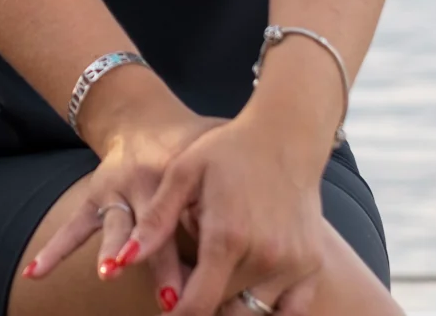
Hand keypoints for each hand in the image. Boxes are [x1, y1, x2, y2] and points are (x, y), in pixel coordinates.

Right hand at [28, 91, 219, 310]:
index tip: (201, 303)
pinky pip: (74, 225)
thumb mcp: (219, 175)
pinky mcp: (95, 192)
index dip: (204, 279)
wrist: (152, 121)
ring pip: (117, 227)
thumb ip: (235, 215)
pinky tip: (34, 274)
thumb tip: (267, 269)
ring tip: (111, 272)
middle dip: (166, 276)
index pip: (199, 241)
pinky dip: (54, 250)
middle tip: (173, 302)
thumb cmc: (200, 154)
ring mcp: (119, 188)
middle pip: (159, 240)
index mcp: (188, 188)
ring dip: (115, 253)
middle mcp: (151, 187)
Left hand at [123, 109, 331, 315]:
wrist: (285, 137)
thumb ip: (156, 221)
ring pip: (253, 312)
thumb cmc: (227, 152)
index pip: (198, 305)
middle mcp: (264, 257)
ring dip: (231, 306)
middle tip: (188, 283)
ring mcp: (293, 264)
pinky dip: (270, 311)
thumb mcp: (183, 175)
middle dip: (201, 306)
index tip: (166, 311)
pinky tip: (248, 293)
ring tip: (215, 279)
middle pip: (224, 310)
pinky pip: (290, 311)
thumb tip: (123, 260)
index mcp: (227, 236)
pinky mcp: (312, 264)